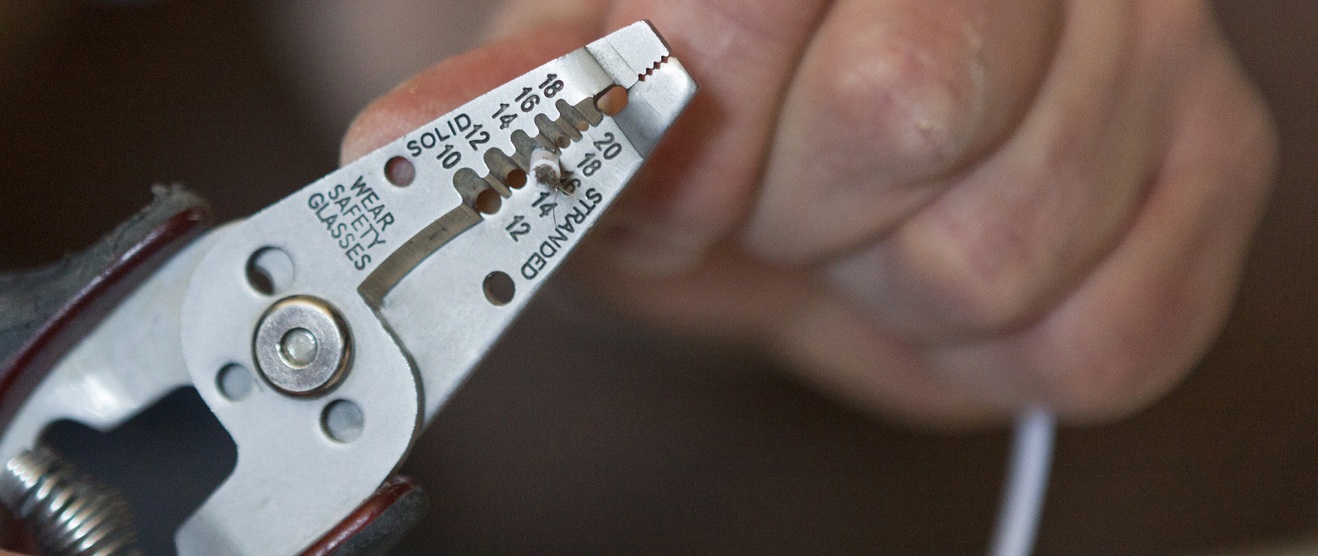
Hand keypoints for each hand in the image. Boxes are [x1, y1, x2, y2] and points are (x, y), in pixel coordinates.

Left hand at [341, 0, 1276, 425]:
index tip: (669, 161)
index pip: (744, 1)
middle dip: (794, 207)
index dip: (686, 126)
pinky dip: (985, 353)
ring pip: (1000, 243)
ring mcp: (1141, 36)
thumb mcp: (584, 104)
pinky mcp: (1211, 167)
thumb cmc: (692, 132)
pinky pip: (1096, 339)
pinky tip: (940, 275)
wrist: (800, 184)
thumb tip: (395, 139)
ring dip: (885, 287)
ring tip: (862, 232)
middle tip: (778, 197)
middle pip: (911, 102)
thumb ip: (507, 110)